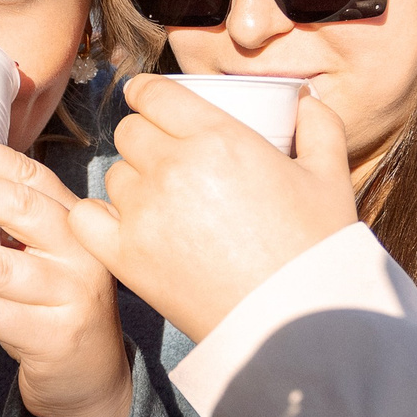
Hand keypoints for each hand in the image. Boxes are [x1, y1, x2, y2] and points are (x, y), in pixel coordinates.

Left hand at [68, 77, 359, 344]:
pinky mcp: (126, 256)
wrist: (295, 323)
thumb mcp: (330, 177)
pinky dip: (100, 217)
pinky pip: (86, 218)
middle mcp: (173, 167)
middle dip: (144, 137)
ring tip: (159, 199)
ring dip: (131, 180)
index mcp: (218, 137)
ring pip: (114, 174)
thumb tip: (305, 99)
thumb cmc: (315, 250)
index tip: (150, 102)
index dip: (148, 94)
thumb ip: (320, 126)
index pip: (153, 93)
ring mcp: (144, 213)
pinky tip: (123, 224)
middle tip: (165, 157)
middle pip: (129, 131)